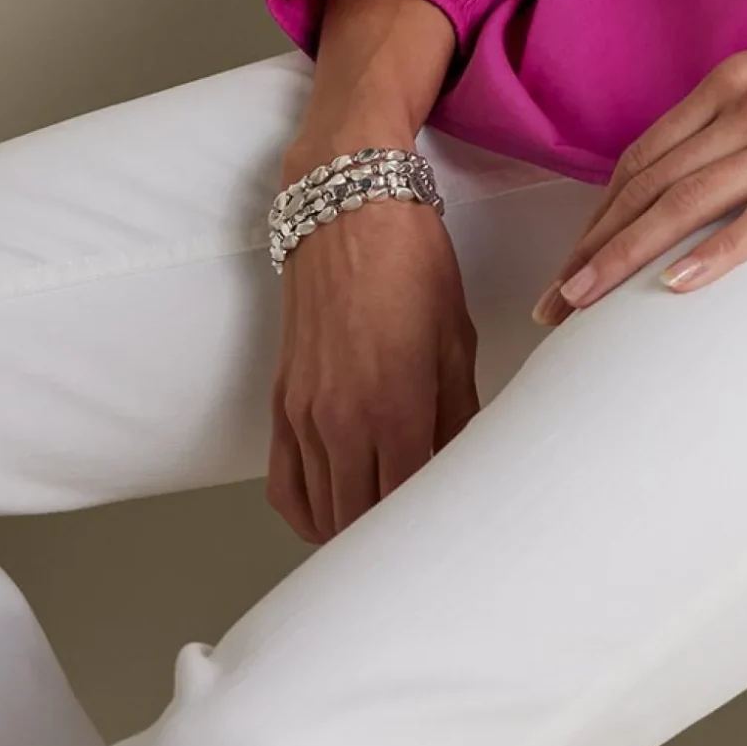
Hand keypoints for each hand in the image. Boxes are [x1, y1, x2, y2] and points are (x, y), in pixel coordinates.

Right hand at [267, 139, 478, 543]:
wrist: (348, 210)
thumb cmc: (411, 264)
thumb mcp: (457, 339)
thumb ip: (459, 414)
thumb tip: (465, 463)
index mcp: (395, 408)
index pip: (405, 507)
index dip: (428, 528)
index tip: (450, 534)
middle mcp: (341, 421)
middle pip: (359, 521)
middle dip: (391, 536)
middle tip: (424, 534)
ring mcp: (304, 415)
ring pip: (320, 514)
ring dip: (350, 529)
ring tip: (386, 527)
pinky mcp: (281, 402)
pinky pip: (283, 486)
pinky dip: (306, 512)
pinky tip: (334, 512)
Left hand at [528, 0, 746, 327]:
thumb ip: (746, 115)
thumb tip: (703, 167)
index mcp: (736, 81)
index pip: (644, 156)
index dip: (598, 212)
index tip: (568, 262)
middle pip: (650, 184)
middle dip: (593, 246)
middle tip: (553, 303)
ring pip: (689, 201)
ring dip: (628, 255)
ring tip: (585, 303)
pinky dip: (717, 250)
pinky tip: (681, 282)